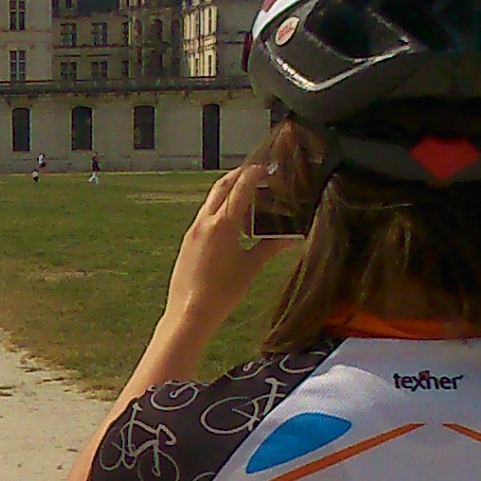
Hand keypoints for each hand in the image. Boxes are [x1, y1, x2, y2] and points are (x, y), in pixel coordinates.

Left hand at [165, 164, 292, 332]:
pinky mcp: (188, 240)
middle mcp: (205, 221)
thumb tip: (291, 237)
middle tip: (256, 174)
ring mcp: (194, 230)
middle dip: (239, 176)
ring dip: (228, 192)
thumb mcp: (250, 267)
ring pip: (212, 200)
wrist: (189, 312)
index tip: (265, 168)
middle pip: (222, 186)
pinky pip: (205, 215)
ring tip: (247, 197)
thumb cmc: (222, 292)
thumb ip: (270, 247)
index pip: (240, 188)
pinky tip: (231, 222)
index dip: (254, 174)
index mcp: (223, 224)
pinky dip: (219, 209)